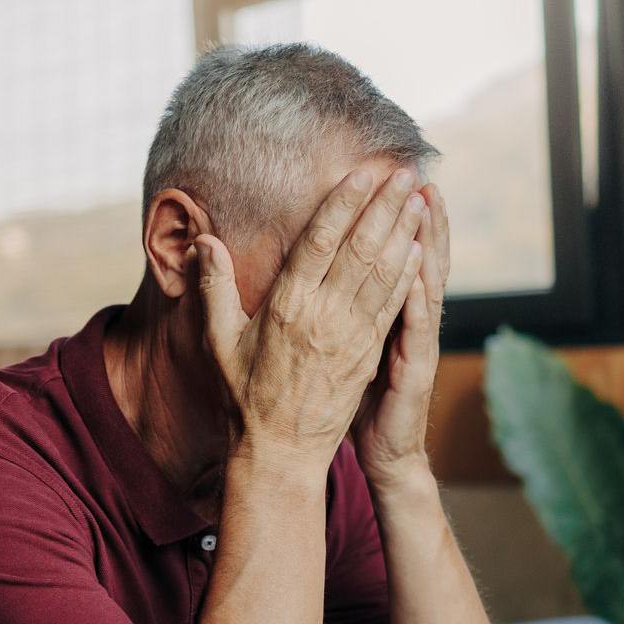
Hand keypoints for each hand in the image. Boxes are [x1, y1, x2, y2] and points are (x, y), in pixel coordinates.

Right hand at [197, 168, 427, 475]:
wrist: (280, 452)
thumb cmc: (243, 395)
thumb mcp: (218, 341)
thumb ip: (213, 288)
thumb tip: (203, 240)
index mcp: (286, 306)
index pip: (320, 242)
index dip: (343, 203)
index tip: (362, 173)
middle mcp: (323, 316)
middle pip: (361, 249)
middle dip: (385, 206)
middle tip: (405, 172)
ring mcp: (351, 336)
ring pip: (383, 273)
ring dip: (404, 232)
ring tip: (419, 198)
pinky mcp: (369, 355)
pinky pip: (392, 306)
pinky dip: (408, 274)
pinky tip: (419, 249)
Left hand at [352, 183, 448, 486]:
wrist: (382, 452)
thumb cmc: (354, 400)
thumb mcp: (341, 350)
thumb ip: (326, 308)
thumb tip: (306, 273)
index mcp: (376, 311)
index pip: (380, 254)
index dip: (380, 216)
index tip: (377, 175)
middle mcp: (400, 320)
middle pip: (406, 257)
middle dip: (408, 214)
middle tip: (411, 171)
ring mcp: (411, 343)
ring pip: (420, 283)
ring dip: (424, 242)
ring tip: (425, 203)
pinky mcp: (412, 370)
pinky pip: (415, 329)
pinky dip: (418, 299)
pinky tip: (417, 271)